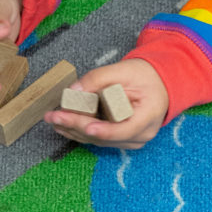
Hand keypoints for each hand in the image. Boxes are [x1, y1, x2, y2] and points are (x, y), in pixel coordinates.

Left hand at [44, 58, 169, 148]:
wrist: (158, 84)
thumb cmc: (143, 76)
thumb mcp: (123, 70)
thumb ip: (98, 78)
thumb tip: (73, 92)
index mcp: (148, 116)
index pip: (125, 129)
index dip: (105, 130)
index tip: (86, 126)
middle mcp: (142, 134)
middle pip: (106, 137)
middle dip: (77, 126)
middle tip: (53, 117)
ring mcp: (132, 140)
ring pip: (100, 141)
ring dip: (74, 131)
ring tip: (53, 120)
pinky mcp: (122, 140)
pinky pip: (100, 139)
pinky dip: (81, 132)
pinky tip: (64, 125)